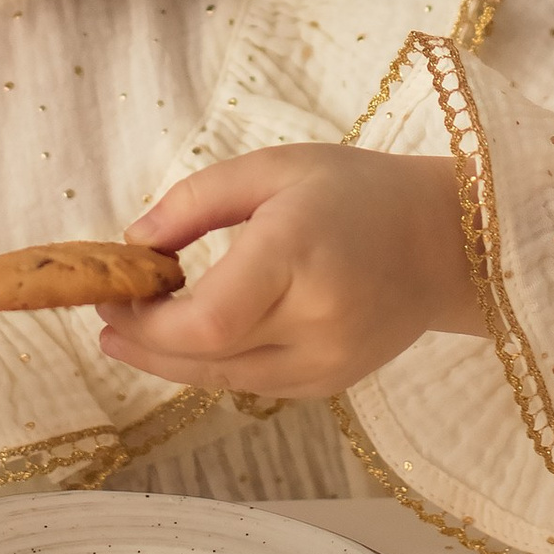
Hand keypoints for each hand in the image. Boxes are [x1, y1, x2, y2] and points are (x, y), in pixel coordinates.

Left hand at [94, 146, 478, 402]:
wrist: (445, 242)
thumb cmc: (357, 192)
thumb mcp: (274, 168)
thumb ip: (196, 201)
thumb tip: (134, 243)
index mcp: (298, 255)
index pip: (206, 321)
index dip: (147, 322)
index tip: (115, 291)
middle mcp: (315, 320)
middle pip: (204, 358)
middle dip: (144, 342)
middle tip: (108, 317)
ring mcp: (327, 362)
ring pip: (223, 381)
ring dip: (169, 362)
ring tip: (131, 335)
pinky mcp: (332, 384)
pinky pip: (253, 384)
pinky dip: (215, 365)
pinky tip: (191, 343)